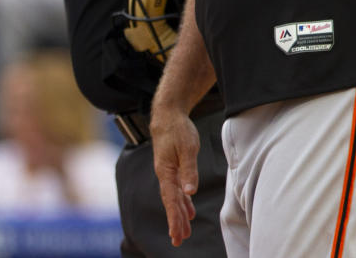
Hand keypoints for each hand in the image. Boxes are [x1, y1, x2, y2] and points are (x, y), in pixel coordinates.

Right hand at [151, 105, 200, 247]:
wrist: (168, 114)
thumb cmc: (177, 129)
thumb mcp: (187, 148)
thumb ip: (189, 170)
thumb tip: (190, 192)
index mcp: (166, 171)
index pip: (170, 199)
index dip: (174, 217)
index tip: (176, 233)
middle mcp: (165, 174)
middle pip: (171, 202)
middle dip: (175, 222)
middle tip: (178, 241)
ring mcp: (169, 172)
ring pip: (174, 198)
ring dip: (179, 215)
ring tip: (183, 232)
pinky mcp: (174, 168)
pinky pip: (178, 190)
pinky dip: (183, 202)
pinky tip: (189, 212)